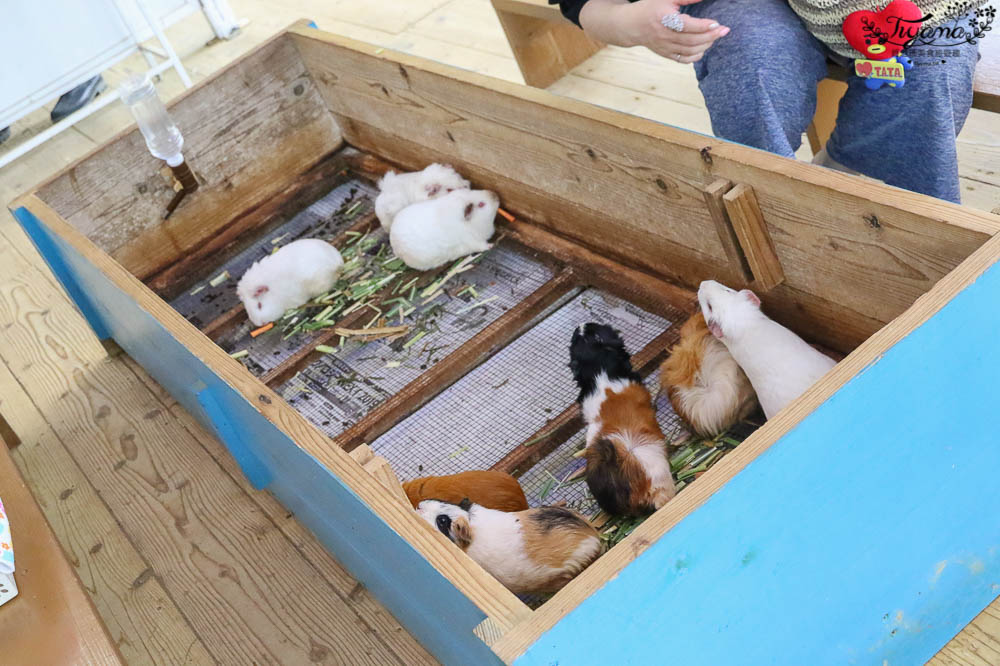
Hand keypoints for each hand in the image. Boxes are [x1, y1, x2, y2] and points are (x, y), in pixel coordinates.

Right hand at [581, 0, 728, 62]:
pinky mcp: (665, 54)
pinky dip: (695, 56)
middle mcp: (664, 35)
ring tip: (714, 38)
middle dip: (710, 37)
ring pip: (689, 51)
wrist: (631, 25)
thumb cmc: (651, 8)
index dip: (704, 26)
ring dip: (705, 46)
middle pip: (691, 41)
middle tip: (724, 31)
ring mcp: (664, 47)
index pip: (687, 26)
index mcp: (664, 19)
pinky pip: (683, 59)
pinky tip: (703, 49)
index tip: (717, 23)